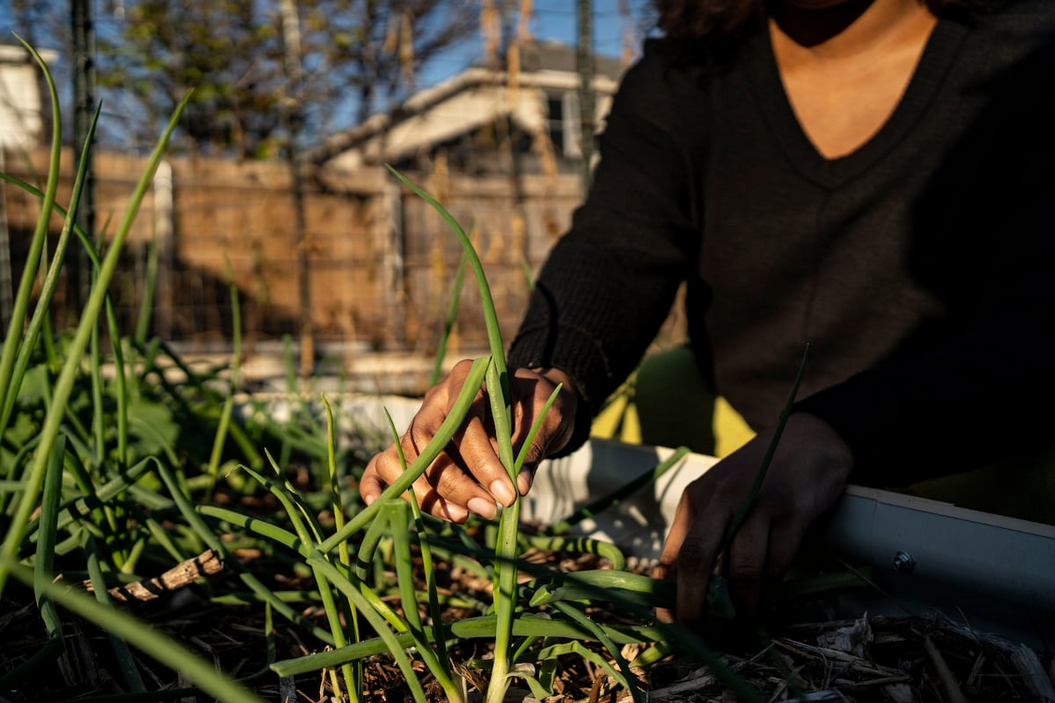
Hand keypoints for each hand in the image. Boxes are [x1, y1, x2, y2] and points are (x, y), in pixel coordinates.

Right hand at [361, 361, 579, 521]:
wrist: (532, 402)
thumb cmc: (540, 405)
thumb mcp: (549, 416)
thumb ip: (532, 447)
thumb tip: (518, 487)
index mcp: (468, 379)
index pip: (462, 422)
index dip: (482, 463)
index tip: (508, 495)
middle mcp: (436, 398)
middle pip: (425, 442)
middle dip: (454, 483)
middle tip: (488, 511)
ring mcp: (420, 422)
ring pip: (401, 457)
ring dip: (426, 494)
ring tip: (462, 518)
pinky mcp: (414, 446)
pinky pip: (381, 462)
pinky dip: (374, 484)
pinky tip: (377, 506)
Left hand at [654, 412, 852, 627]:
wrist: (810, 439)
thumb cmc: (760, 476)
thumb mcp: (722, 496)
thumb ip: (705, 535)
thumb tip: (688, 592)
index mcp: (696, 498)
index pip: (673, 554)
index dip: (668, 596)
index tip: (673, 627)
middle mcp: (721, 499)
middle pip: (696, 561)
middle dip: (694, 607)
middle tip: (704, 637)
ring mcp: (757, 504)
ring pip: (742, 571)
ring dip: (742, 607)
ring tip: (744, 623)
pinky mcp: (793, 512)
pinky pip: (778, 565)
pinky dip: (773, 589)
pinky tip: (772, 597)